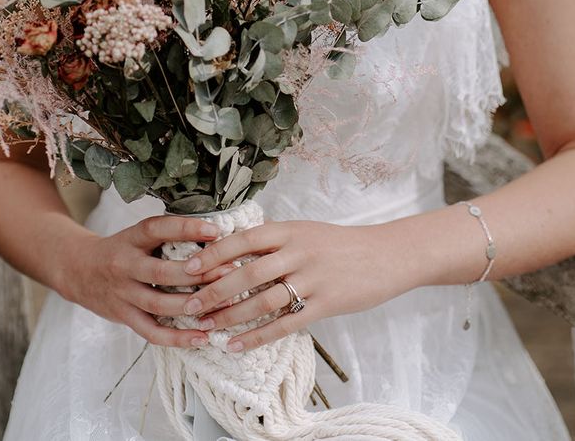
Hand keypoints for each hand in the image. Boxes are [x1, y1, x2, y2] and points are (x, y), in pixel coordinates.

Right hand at [58, 215, 235, 347]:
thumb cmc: (123, 249)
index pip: (159, 228)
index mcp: (133, 238)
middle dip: (198, 274)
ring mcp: (123, 293)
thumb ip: (168, 234)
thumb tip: (216, 235)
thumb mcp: (139, 234)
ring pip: (159, 304)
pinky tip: (202, 337)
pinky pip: (151, 331)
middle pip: (163, 272)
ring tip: (224, 306)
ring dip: (193, 307)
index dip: (187, 228)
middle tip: (230, 273)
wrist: (78, 269)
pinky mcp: (123, 316)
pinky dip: (177, 337)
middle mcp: (125, 264)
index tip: (216, 231)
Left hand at [178, 220, 407, 351]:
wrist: (386, 255)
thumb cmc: (341, 244)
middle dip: (214, 291)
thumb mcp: (306, 231)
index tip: (188, 266)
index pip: (243, 240)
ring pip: (263, 301)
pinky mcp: (326, 304)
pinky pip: (285, 323)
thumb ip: (275, 240)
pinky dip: (257, 337)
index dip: (213, 253)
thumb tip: (233, 249)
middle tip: (189, 305)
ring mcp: (313, 279)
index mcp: (290, 230)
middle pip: (247, 273)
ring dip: (230, 317)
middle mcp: (298, 252)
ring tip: (207, 327)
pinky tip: (236, 345)